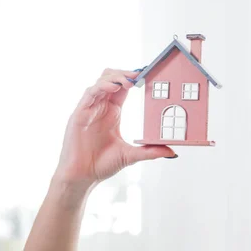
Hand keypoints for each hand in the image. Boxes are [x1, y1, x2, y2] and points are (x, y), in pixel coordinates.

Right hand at [53, 68, 176, 188]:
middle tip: (139, 74)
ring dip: (115, 77)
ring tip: (129, 80)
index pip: (122, 88)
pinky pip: (90, 94)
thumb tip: (171, 151)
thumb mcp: (131, 156)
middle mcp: (101, 108)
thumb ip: (150, 152)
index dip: (133, 79)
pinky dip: (101, 87)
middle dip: (124, 74)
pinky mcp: (79, 114)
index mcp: (112, 113)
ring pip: (100, 82)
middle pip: (110, 79)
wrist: (82, 177)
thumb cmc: (101, 164)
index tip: (147, 74)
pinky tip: (114, 87)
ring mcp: (89, 110)